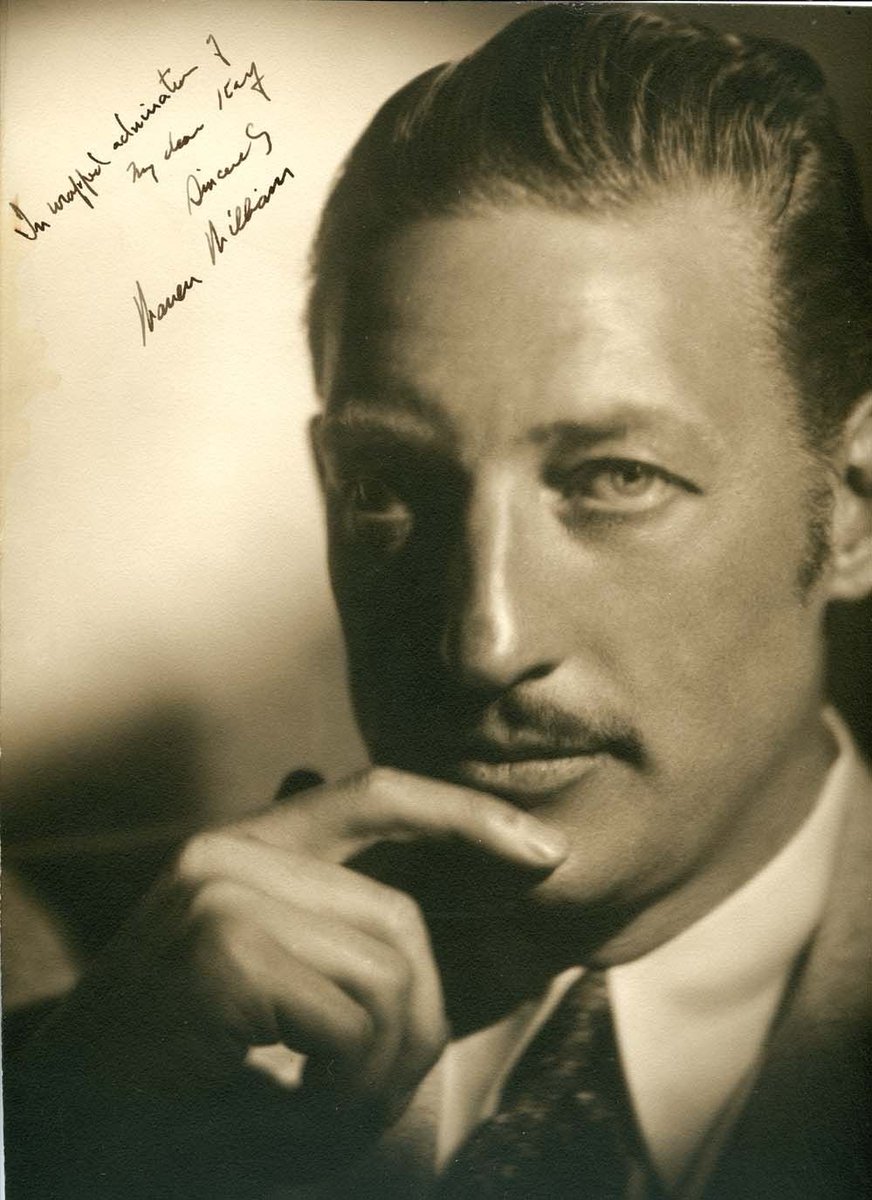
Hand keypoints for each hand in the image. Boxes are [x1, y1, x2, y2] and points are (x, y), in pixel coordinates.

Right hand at [13, 768, 567, 1192]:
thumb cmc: (176, 1075)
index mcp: (245, 850)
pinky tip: (301, 1113)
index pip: (377, 797)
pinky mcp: (225, 951)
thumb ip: (341, 945)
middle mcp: (230, 851)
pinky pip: (352, 1022)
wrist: (66, 1127)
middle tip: (383, 1093)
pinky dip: (350, 1090)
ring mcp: (225, 891)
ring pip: (388, 974)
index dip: (466, 816)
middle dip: (422, 1015)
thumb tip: (433, 928)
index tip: (544, 853)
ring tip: (332, 1113)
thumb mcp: (272, 998)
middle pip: (401, 917)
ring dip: (383, 1070)